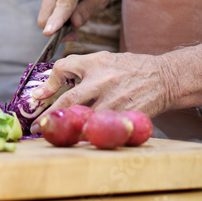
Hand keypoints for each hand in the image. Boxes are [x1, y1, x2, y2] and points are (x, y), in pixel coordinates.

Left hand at [28, 51, 177, 130]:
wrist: (164, 78)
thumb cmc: (132, 69)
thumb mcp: (106, 59)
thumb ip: (83, 68)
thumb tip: (55, 81)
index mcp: (96, 62)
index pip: (63, 67)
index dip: (48, 82)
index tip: (38, 96)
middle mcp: (103, 80)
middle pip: (69, 100)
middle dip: (51, 116)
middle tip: (38, 127)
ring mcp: (115, 99)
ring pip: (85, 119)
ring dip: (69, 130)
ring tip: (55, 138)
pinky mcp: (126, 115)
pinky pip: (104, 129)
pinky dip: (91, 136)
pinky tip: (82, 141)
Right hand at [38, 0, 124, 33]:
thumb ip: (87, 9)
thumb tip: (74, 24)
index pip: (62, 6)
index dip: (55, 21)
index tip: (48, 33)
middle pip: (46, 14)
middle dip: (56, 30)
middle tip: (75, 34)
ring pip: (45, 14)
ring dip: (56, 24)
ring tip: (76, 22)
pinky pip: (47, 9)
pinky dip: (55, 16)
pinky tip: (70, 14)